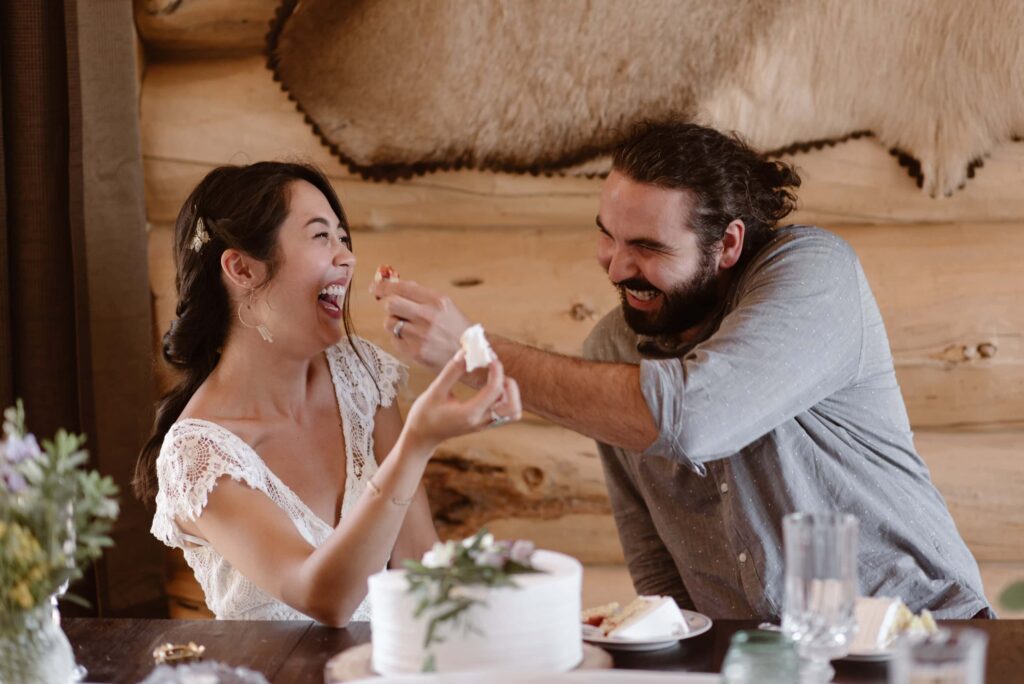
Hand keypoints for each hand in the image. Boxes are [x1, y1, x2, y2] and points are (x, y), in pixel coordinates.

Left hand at [372, 278, 471, 371]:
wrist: (470, 354)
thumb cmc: (456, 328)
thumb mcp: (445, 305)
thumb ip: (420, 295)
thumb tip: (392, 284)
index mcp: (436, 301)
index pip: (401, 288)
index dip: (383, 286)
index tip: (374, 287)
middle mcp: (427, 316)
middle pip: (390, 304)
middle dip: (389, 305)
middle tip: (395, 309)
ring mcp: (420, 335)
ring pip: (389, 323)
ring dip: (395, 323)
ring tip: (410, 328)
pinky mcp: (415, 352)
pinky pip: (394, 340)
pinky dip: (400, 339)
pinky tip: (414, 340)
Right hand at [403, 351, 521, 450]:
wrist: (422, 437)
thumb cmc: (425, 414)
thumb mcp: (435, 391)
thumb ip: (452, 371)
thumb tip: (466, 352)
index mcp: (469, 413)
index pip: (494, 390)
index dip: (496, 370)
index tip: (490, 355)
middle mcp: (481, 421)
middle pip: (513, 407)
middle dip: (510, 385)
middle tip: (495, 371)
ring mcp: (484, 424)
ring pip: (513, 412)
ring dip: (511, 393)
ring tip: (495, 379)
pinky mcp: (485, 424)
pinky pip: (506, 412)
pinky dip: (505, 397)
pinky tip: (491, 387)